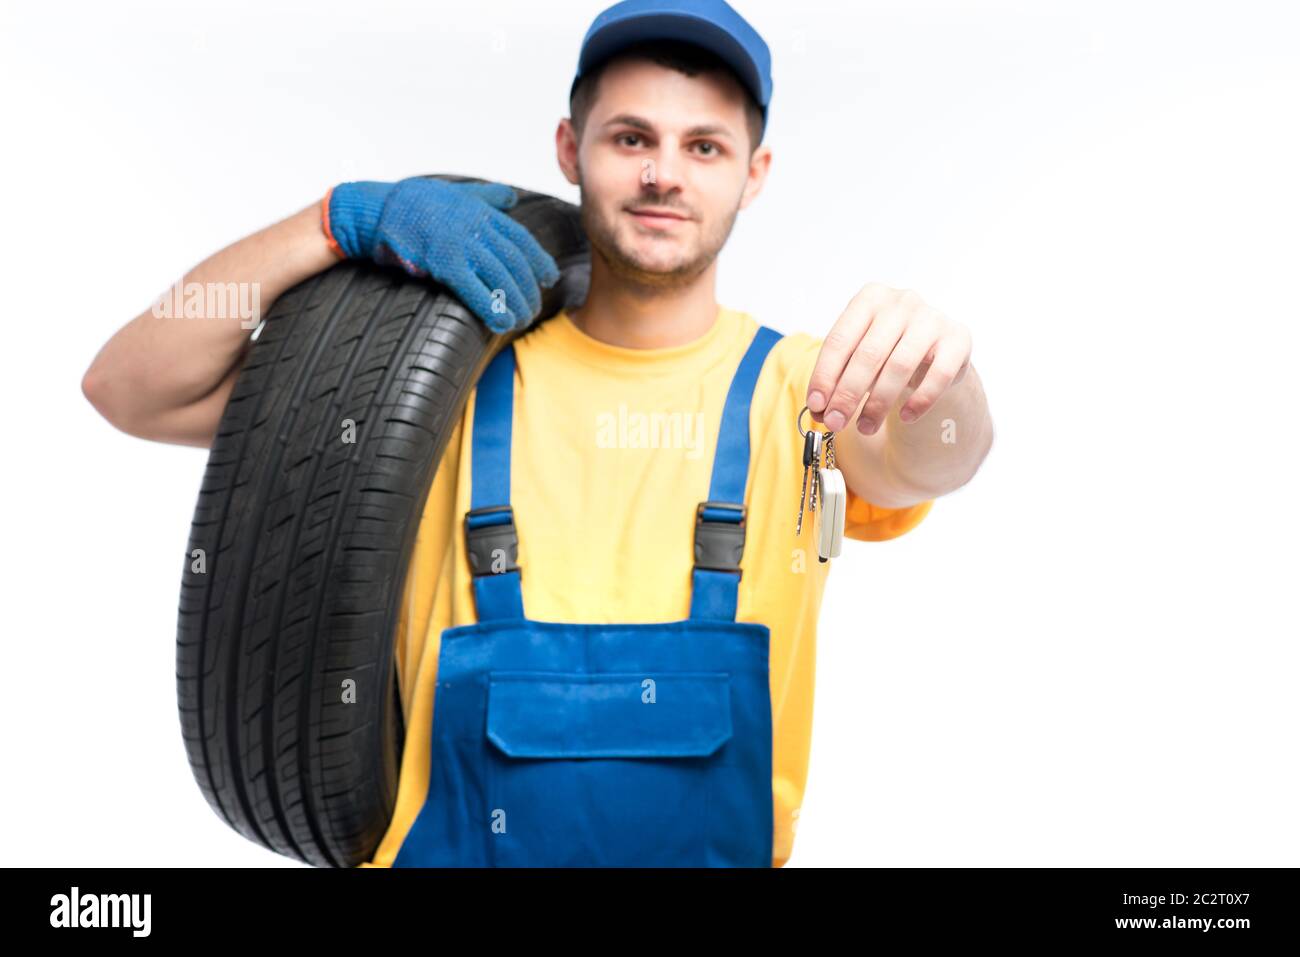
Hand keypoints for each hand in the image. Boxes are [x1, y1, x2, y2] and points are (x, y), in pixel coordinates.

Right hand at [323, 177, 560, 332]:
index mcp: (483, 213)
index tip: (550, 278)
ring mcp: (462, 246)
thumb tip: (511, 197)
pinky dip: (492, 307)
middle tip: (533, 308)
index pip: (521, 240)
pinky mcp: (444, 264)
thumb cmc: (418, 202)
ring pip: (501, 278)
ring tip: (521, 319)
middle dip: (528, 288)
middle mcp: (477, 229)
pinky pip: (475, 289)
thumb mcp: (459, 192)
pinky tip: (503, 322)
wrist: (380, 208)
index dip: (539, 261)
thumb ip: (489, 196)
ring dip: (515, 302)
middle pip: (515, 263)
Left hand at [807, 283, 971, 434]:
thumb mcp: (858, 360)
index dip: (825, 375)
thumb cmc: (887, 353)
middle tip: (836, 422)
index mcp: (869, 298)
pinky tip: (905, 417)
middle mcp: (902, 302)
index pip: (839, 340)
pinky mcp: (958, 339)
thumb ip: (837, 380)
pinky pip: (938, 375)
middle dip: (848, 394)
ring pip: (900, 366)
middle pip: (868, 354)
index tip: (816, 405)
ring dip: (878, 403)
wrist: (934, 352)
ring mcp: (932, 318)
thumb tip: (819, 411)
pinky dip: (920, 400)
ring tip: (865, 427)